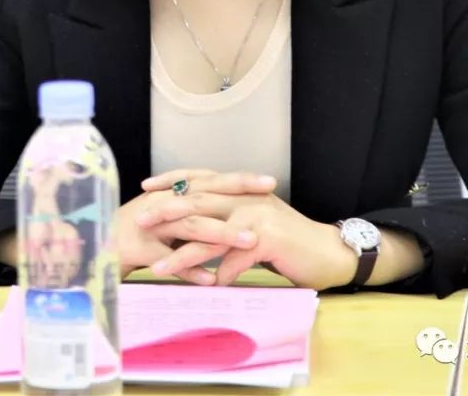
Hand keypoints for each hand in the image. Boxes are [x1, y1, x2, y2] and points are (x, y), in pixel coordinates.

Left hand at [139, 170, 357, 290]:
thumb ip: (228, 225)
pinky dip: (220, 275)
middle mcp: (246, 197)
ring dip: (182, 253)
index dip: (172, 180)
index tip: (146, 188)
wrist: (328, 252)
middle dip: (165, 211)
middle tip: (139, 220)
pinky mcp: (268, 238)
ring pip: (211, 233)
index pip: (200, 178)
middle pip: (198, 200)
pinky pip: (235, 258)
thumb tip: (199, 235)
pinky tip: (207, 288)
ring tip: (158, 267)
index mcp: (241, 190)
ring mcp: (257, 216)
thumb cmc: (289, 242)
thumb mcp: (254, 225)